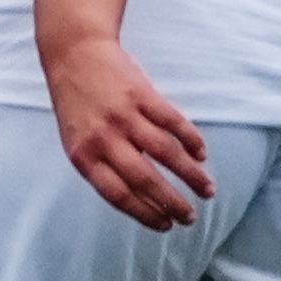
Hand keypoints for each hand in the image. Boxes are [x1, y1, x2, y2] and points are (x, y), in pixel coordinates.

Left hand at [41, 31, 209, 230]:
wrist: (74, 54)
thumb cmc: (77, 105)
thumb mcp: (77, 141)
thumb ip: (102, 167)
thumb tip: (140, 199)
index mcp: (84, 155)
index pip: (118, 195)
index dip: (145, 213)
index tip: (165, 225)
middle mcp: (104, 138)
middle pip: (145, 179)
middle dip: (172, 203)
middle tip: (190, 217)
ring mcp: (124, 115)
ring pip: (166, 153)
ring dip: (191, 175)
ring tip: (207, 190)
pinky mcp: (142, 94)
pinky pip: (173, 122)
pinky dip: (191, 140)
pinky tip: (201, 155)